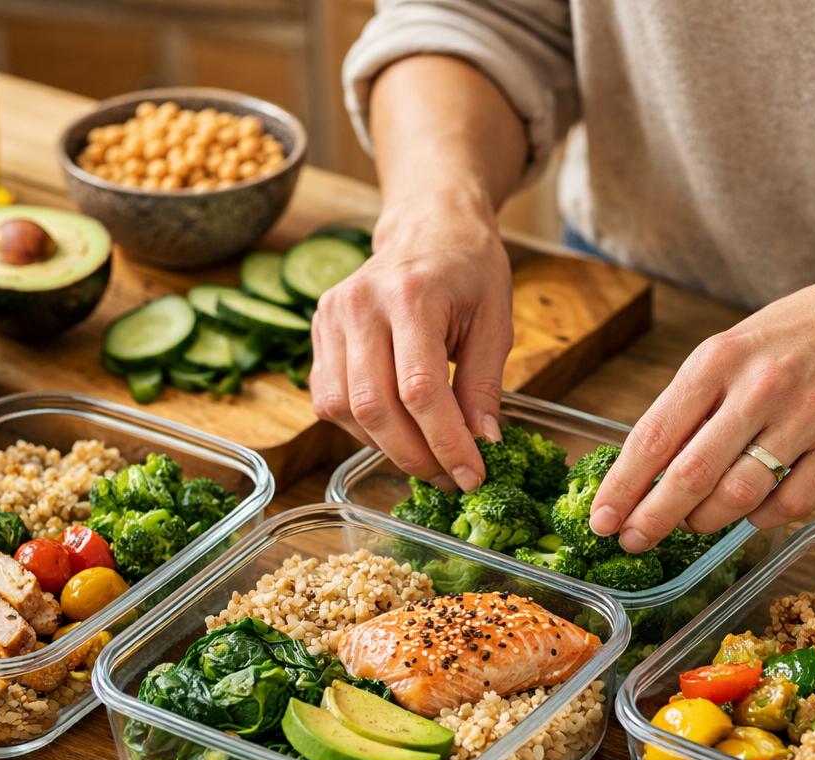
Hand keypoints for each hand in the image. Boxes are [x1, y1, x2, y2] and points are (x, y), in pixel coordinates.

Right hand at [310, 190, 513, 490]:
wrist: (429, 224)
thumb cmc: (469, 268)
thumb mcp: (495, 321)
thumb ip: (485, 384)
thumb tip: (482, 445)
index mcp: (411, 295)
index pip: (420, 390)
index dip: (445, 442)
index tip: (471, 476)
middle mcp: (360, 304)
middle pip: (375, 406)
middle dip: (414, 455)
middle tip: (448, 479)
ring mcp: (330, 315)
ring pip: (344, 410)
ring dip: (386, 447)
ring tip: (426, 457)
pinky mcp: (318, 329)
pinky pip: (328, 399)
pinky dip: (361, 427)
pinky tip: (395, 429)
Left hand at [589, 266, 814, 550]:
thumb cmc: (793, 336)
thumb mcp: (728, 350)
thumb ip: (689, 405)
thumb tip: (641, 472)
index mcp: (718, 360)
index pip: (654, 436)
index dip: (622, 487)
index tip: (600, 519)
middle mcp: (760, 389)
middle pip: (690, 475)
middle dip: (652, 519)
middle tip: (632, 541)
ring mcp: (806, 419)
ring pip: (738, 496)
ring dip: (704, 521)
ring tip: (691, 522)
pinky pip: (789, 504)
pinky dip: (759, 518)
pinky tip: (751, 509)